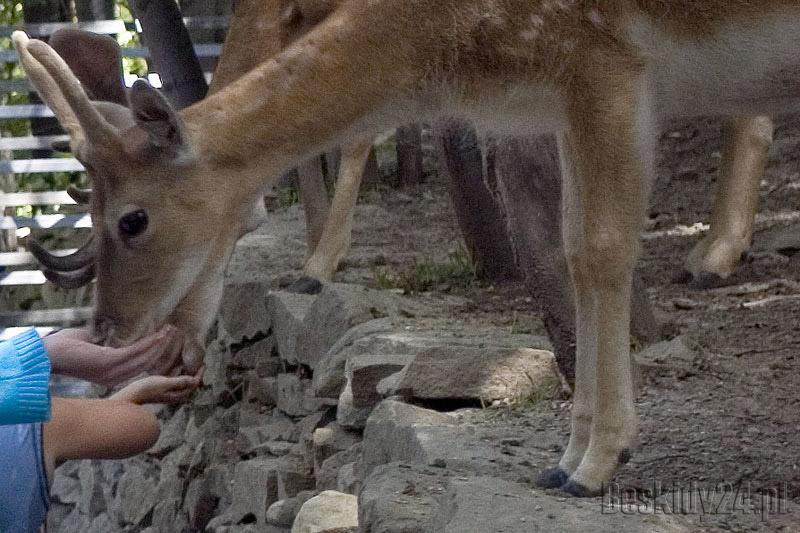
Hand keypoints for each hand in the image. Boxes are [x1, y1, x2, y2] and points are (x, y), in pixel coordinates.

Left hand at [45, 325, 182, 386]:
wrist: (46, 353)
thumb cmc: (65, 347)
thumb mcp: (92, 345)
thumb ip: (109, 342)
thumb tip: (122, 329)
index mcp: (110, 376)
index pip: (138, 367)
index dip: (154, 354)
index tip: (164, 340)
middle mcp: (113, 378)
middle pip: (145, 364)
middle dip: (161, 348)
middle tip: (173, 333)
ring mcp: (111, 371)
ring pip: (144, 358)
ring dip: (158, 343)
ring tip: (169, 331)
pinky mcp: (108, 362)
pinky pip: (135, 351)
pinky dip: (148, 342)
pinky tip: (157, 333)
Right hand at [111, 370, 201, 404]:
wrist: (131, 396)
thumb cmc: (147, 388)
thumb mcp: (165, 383)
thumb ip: (180, 381)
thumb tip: (195, 380)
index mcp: (178, 395)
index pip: (193, 384)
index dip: (199, 374)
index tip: (203, 364)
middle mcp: (176, 396)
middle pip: (190, 384)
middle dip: (195, 374)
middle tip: (199, 363)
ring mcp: (169, 394)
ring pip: (183, 383)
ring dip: (187, 374)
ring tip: (191, 363)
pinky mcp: (163, 391)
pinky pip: (175, 383)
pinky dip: (179, 375)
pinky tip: (177, 368)